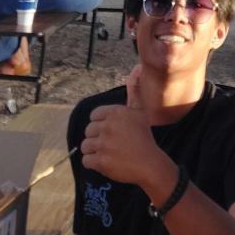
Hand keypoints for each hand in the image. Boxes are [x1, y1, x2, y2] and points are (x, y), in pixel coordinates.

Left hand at [80, 66, 171, 190]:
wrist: (149, 163)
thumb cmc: (144, 136)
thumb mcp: (140, 111)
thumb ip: (134, 92)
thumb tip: (136, 71)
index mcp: (115, 112)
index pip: (94, 116)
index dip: (99, 124)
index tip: (108, 131)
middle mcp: (107, 126)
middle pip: (88, 131)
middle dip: (96, 137)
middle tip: (108, 144)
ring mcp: (103, 144)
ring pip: (85, 146)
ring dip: (92, 150)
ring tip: (104, 153)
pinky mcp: (100, 161)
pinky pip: (86, 160)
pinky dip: (92, 163)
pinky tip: (103, 162)